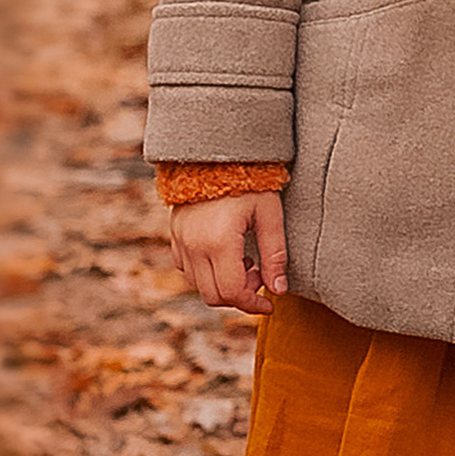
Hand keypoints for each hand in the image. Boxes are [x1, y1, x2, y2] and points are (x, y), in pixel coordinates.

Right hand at [166, 190, 287, 315]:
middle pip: (213, 295)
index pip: (233, 292)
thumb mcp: (269, 214)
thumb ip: (275, 254)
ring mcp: (180, 241)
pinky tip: (225, 255)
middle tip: (260, 276)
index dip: (253, 304)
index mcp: (219, 241)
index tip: (270, 302)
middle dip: (239, 296)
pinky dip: (205, 273)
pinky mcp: (175, 235)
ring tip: (245, 262)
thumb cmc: (249, 180)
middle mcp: (194, 245)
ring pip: (197, 285)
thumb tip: (279, 289)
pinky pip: (185, 269)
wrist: (215, 151)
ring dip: (222, 285)